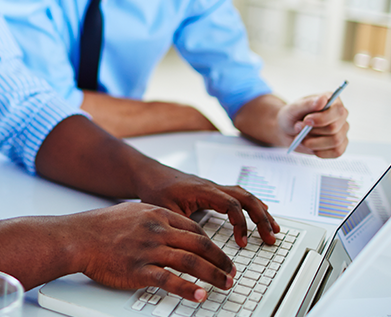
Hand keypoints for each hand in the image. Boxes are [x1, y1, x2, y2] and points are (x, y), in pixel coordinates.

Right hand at [74, 202, 234, 301]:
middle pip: (199, 245)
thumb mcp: (134, 212)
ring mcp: (149, 250)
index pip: (195, 230)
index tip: (221, 255)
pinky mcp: (139, 270)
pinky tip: (200, 296)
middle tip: (232, 272)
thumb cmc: (103, 225)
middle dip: (221, 260)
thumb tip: (173, 229)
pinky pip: (170, 281)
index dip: (213, 245)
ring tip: (225, 284)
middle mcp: (157, 231)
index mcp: (157, 215)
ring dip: (213, 275)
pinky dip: (189, 289)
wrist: (80, 237)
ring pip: (191, 262)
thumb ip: (155, 219)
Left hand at [137, 171, 279, 248]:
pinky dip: (251, 204)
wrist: (149, 174)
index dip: (241, 224)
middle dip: (260, 217)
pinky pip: (237, 195)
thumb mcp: (166, 211)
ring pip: (244, 195)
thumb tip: (204, 246)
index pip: (231, 204)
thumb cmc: (155, 190)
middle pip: (244, 197)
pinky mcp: (211, 191)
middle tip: (271, 237)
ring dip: (260, 211)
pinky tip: (260, 212)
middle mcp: (211, 186)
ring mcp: (212, 187)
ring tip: (273, 228)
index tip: (243, 243)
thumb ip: (184, 227)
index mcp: (202, 190)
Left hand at [277, 94, 348, 157]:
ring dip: (314, 142)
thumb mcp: (294, 108)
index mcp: (333, 101)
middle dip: (312, 131)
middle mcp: (340, 116)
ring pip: (335, 141)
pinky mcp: (340, 145)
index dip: (322, 118)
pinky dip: (320, 151)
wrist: (287, 130)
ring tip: (301, 137)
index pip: (338, 111)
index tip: (306, 121)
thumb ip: (308, 103)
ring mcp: (342, 131)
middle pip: (334, 128)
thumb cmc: (291, 116)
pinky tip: (309, 146)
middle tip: (297, 128)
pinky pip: (336, 152)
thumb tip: (323, 100)